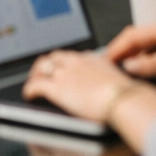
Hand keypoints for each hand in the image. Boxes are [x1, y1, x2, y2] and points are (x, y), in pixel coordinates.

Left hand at [22, 49, 155, 120]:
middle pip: (55, 56)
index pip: (73, 56)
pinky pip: (36, 85)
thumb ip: (111, 79)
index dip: (65, 62)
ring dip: (36, 74)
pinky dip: (29, 89)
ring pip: (42, 67)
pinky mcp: (56, 88)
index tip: (64, 68)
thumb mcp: (119, 80)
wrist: (122, 100)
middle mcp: (77, 62)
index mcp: (93, 59)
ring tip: (34, 82)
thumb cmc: (125, 95)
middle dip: (47, 64)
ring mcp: (65, 73)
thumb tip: (114, 86)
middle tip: (43, 74)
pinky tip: (29, 95)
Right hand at [106, 18, 155, 81]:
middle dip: (120, 50)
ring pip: (143, 40)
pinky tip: (140, 66)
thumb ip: (154, 66)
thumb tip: (130, 67)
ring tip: (120, 68)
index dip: (117, 49)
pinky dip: (142, 54)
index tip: (105, 62)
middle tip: (108, 66)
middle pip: (134, 36)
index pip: (132, 36)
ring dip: (131, 53)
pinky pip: (152, 45)